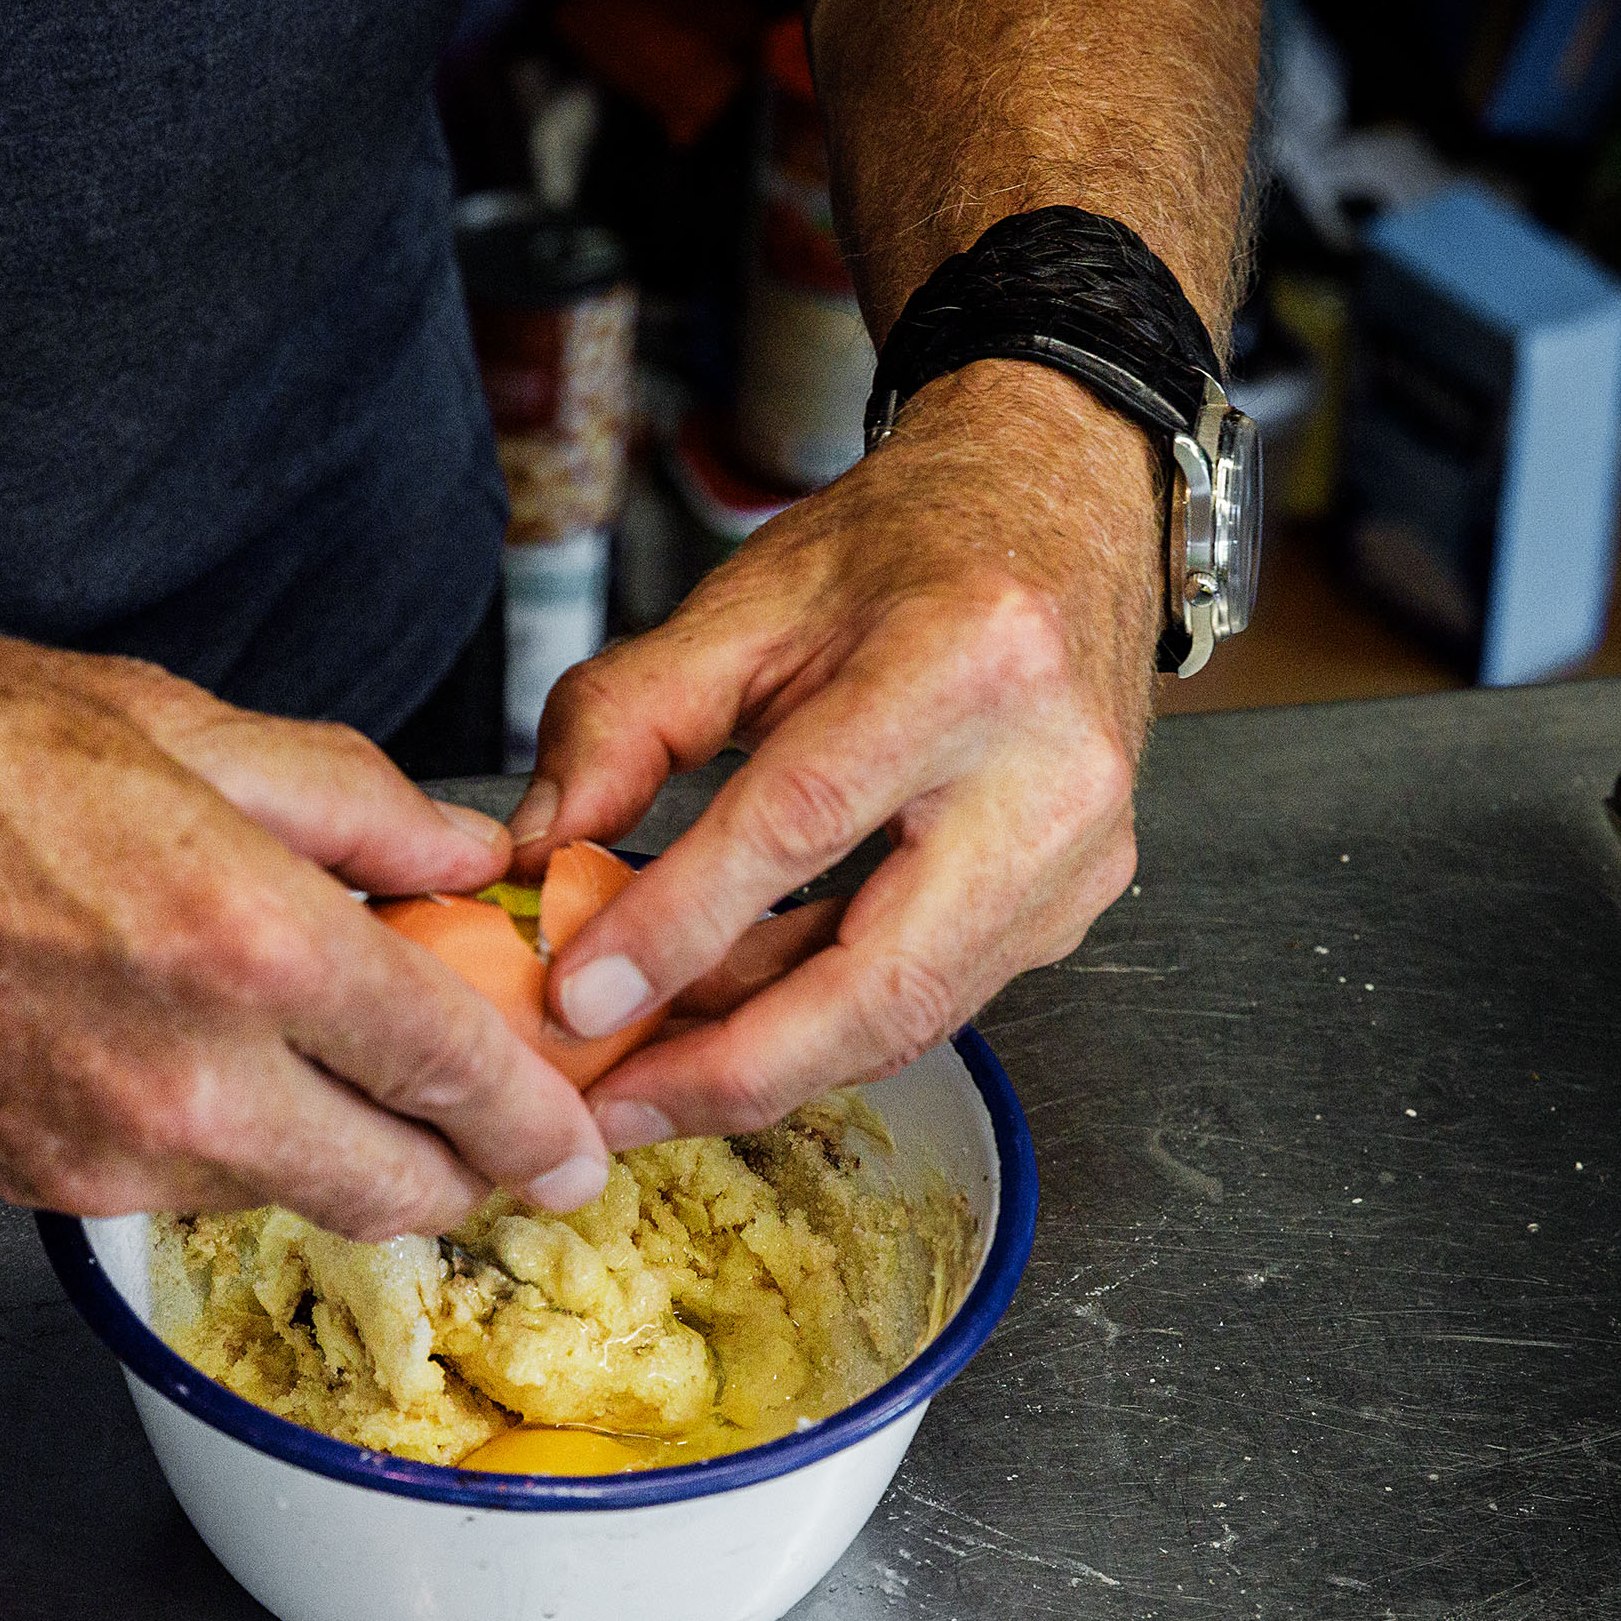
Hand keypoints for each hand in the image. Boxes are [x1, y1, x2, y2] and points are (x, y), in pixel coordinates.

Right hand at [0, 633, 611, 1238]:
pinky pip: (185, 1190)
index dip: (540, 1119)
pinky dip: (235, 1147)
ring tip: (333, 1063)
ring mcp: (108, 1148)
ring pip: (294, 1199)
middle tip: (492, 1126)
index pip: (456, 1072)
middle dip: (469, 1170)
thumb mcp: (171, 725)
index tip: (577, 1136)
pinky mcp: (37, 1183)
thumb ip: (349, 803)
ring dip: (346, 1155)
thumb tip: (464, 862)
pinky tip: (207, 1063)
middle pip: (399, 1190)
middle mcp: (191, 1076)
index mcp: (245, 939)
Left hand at [512, 360, 1156, 1144]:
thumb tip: (540, 855)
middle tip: (612, 1108)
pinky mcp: (1074, 904)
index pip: (801, 824)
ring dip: (767, 1061)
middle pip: (882, 981)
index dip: (681, 927)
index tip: (579, 999)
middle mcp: (1049, 772)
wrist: (1063, 511)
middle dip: (732, 1069)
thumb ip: (625, 723)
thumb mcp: (746, 601)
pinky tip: (728, 1025)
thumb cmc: (908, 547)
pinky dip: (819, 1024)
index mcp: (965, 661)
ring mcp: (1080, 854)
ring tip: (645, 1075)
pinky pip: (931, 999)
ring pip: (909, 1017)